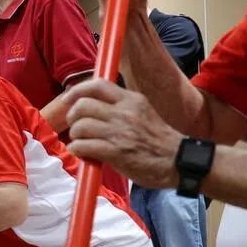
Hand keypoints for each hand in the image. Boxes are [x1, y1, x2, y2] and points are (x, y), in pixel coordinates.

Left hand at [63, 79, 181, 187]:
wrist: (179, 161)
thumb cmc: (158, 140)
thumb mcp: (143, 112)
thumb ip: (121, 106)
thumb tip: (92, 104)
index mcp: (131, 100)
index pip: (97, 85)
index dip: (77, 91)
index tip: (67, 100)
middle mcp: (125, 112)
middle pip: (83, 105)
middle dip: (72, 116)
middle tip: (76, 126)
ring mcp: (119, 132)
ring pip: (80, 126)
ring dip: (75, 136)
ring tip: (82, 142)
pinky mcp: (116, 152)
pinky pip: (83, 146)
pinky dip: (77, 149)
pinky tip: (83, 153)